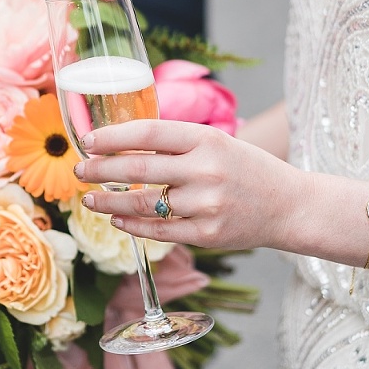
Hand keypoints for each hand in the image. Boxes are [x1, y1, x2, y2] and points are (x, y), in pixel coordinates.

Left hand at [75, 119, 300, 250]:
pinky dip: (131, 225)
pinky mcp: (207, 235)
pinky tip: (116, 220)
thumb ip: (174, 143)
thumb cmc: (245, 169)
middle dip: (99, 170)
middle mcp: (206, 170)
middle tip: (79, 170)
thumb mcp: (216, 143)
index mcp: (206, 139)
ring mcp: (207, 205)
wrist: (290, 206)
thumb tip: (117, 143)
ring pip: (141, 204)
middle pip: (137, 169)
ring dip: (107, 202)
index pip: (148, 134)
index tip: (87, 141)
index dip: (112, 137)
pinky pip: (158, 231)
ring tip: (88, 199)